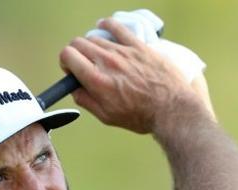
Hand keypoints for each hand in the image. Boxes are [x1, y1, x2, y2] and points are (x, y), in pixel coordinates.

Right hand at [59, 18, 202, 134]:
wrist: (171, 108)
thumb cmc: (141, 116)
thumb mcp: (107, 116)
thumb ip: (86, 100)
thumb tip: (75, 89)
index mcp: (97, 80)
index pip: (67, 55)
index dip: (66, 62)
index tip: (72, 69)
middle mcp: (107, 62)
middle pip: (78, 43)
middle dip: (76, 53)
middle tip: (83, 63)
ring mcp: (123, 51)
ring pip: (96, 37)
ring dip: (91, 45)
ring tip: (98, 54)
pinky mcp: (138, 45)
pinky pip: (117, 26)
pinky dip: (107, 25)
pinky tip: (104, 27)